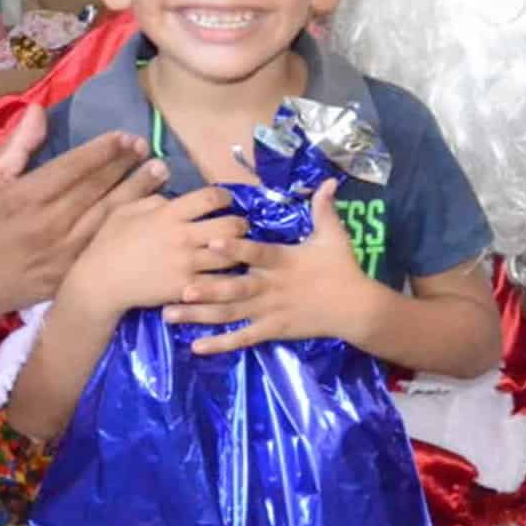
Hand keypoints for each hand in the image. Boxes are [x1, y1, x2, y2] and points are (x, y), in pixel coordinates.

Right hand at [0, 106, 169, 329]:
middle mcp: (50, 223)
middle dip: (126, 166)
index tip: (126, 136)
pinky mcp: (71, 274)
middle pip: (97, 188)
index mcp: (27, 196)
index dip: (104, 150)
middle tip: (147, 149)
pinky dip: (126, 227)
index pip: (76, 166)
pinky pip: (104, 245)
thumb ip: (16, 145)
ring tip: (158, 173)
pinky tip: (144, 213)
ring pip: (107, 216)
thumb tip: (39, 110)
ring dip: (136, 192)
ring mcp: (63, 252)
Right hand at [64, 185, 247, 315]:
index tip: (226, 201)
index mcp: (169, 214)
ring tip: (237, 251)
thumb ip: (150, 196)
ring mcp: (187, 264)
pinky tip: (227, 275)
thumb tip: (172, 188)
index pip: (210, 198)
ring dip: (238, 252)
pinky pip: (219, 283)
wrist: (100, 283)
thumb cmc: (109, 243)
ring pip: (230, 256)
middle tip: (238, 228)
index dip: (225, 197)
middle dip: (240, 225)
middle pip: (230, 226)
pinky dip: (228, 278)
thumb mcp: (124, 210)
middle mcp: (183, 237)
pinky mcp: (187, 288)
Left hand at [164, 180, 380, 353]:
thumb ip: (323, 208)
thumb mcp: (334, 235)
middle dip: (208, 289)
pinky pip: (243, 338)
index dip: (235, 248)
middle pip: (236, 288)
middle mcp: (272, 286)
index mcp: (283, 260)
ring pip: (231, 315)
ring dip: (201, 315)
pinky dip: (220, 344)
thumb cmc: (341, 268)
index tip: (210, 242)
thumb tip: (327, 179)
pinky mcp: (273, 330)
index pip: (257, 253)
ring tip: (170, 314)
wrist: (356, 308)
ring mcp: (270, 311)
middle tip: (179, 288)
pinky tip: (196, 347)